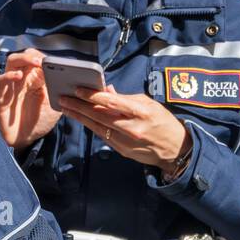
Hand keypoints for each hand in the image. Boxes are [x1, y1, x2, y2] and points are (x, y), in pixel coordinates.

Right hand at [0, 49, 61, 148]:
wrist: (28, 140)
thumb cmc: (39, 122)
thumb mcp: (53, 104)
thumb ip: (56, 90)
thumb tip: (64, 74)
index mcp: (33, 79)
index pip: (34, 59)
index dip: (41, 57)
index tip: (51, 60)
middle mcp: (20, 80)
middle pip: (22, 57)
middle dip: (32, 55)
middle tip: (43, 61)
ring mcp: (10, 87)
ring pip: (11, 63)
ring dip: (22, 59)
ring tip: (34, 63)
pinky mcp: (1, 98)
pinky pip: (0, 81)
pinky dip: (8, 76)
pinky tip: (18, 76)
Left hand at [58, 86, 189, 172]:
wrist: (175, 149)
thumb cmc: (162, 121)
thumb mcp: (148, 104)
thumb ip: (126, 98)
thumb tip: (107, 90)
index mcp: (141, 112)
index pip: (112, 102)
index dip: (93, 95)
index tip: (78, 89)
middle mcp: (132, 128)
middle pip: (99, 115)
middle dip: (79, 106)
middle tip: (64, 98)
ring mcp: (126, 141)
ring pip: (97, 127)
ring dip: (80, 117)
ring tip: (67, 108)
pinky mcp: (122, 150)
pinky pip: (103, 135)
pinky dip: (91, 126)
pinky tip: (81, 119)